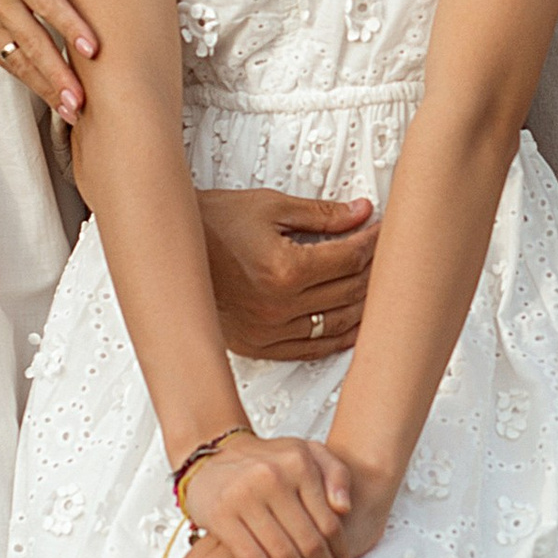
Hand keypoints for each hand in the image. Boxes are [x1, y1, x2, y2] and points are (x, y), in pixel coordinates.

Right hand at [0, 0, 95, 117]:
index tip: (93, 50)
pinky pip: (3, 58)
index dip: (69, 27)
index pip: (45, 3)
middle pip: (31, 42)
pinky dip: (25, 77)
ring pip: (17, 58)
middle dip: (57, 75)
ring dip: (43, 86)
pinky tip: (47, 93)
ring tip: (70, 110)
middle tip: (81, 102)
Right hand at [151, 431, 352, 557]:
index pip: (327, 522)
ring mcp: (246, 498)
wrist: (213, 454)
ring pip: (283, 554)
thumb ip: (336, 474)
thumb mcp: (308, 452)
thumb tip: (344, 508)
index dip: (340, 556)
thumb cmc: (266, 460)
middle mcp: (274, 479)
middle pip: (308, 542)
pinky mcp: (222, 516)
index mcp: (300, 465)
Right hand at [199, 190, 378, 358]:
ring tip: (376, 288)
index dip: (374, 242)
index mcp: (285, 270)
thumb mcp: (270, 208)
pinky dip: (337, 338)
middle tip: (385, 254)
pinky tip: (352, 326)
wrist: (172, 251)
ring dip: (363, 306)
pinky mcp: (258, 345)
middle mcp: (279, 306)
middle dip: (374, 270)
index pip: (351, 258)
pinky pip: (311, 349)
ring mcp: (269, 331)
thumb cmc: (213, 225)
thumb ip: (321, 215)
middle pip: (350, 291)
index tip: (382, 231)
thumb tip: (360, 213)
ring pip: (337, 324)